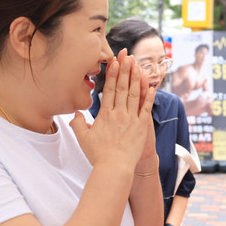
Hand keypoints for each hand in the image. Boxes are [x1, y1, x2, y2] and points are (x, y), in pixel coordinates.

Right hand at [72, 50, 154, 171]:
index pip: (108, 90)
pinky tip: (150, 86)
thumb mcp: (82, 138)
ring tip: (138, 65)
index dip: (112, 75)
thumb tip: (75, 114)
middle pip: (121, 88)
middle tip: (127, 56)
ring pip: (134, 95)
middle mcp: (118, 114)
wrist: (114, 169)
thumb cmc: (98, 156)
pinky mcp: (141, 127)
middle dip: (125, 70)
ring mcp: (131, 120)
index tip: (114, 63)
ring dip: (136, 79)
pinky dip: (148, 96)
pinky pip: (145, 108)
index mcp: (104, 115)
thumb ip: (77, 124)